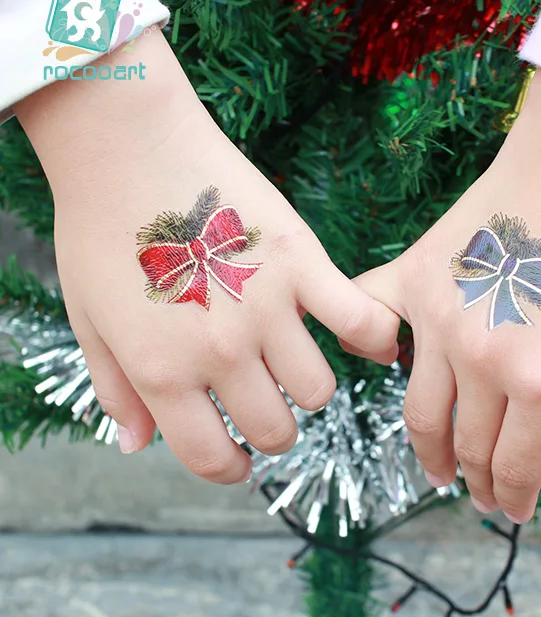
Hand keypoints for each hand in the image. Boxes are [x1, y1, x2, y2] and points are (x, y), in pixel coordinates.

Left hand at [16, 30, 398, 483]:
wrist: (129, 148)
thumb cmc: (102, 232)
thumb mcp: (88, 321)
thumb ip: (115, 390)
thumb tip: (136, 447)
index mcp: (163, 372)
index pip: (211, 458)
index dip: (227, 468)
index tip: (235, 458)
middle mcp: (220, 353)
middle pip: (276, 430)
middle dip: (272, 430)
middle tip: (264, 404)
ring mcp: (268, 309)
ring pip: (319, 390)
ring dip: (308, 386)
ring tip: (293, 359)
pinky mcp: (304, 264)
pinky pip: (362, 322)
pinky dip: (375, 339)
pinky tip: (370, 341)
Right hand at [345, 69, 540, 521]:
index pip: (517, 466)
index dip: (514, 498)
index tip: (512, 511)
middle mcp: (482, 359)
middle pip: (469, 445)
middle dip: (477, 482)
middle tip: (478, 495)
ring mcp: (437, 318)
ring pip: (419, 410)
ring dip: (428, 449)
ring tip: (437, 466)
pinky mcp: (412, 278)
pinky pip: (370, 321)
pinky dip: (369, 346)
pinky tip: (385, 360)